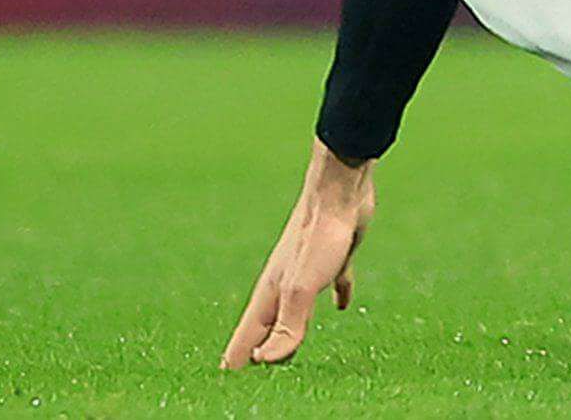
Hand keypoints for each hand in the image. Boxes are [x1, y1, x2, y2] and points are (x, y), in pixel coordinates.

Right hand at [221, 142, 375, 369]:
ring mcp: (310, 270)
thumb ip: (287, 326)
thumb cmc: (318, 236)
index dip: (239, 361)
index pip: (247, 338)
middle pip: (268, 327)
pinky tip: (341, 306)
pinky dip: (335, 297)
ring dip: (290, 330)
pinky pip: (334, 284)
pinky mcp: (336, 257)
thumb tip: (264, 361)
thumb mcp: (301, 288)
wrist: (340, 188)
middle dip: (260, 351)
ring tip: (287, 349)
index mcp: (271, 294)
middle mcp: (286, 284)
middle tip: (253, 373)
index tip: (229, 381)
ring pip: (297, 309)